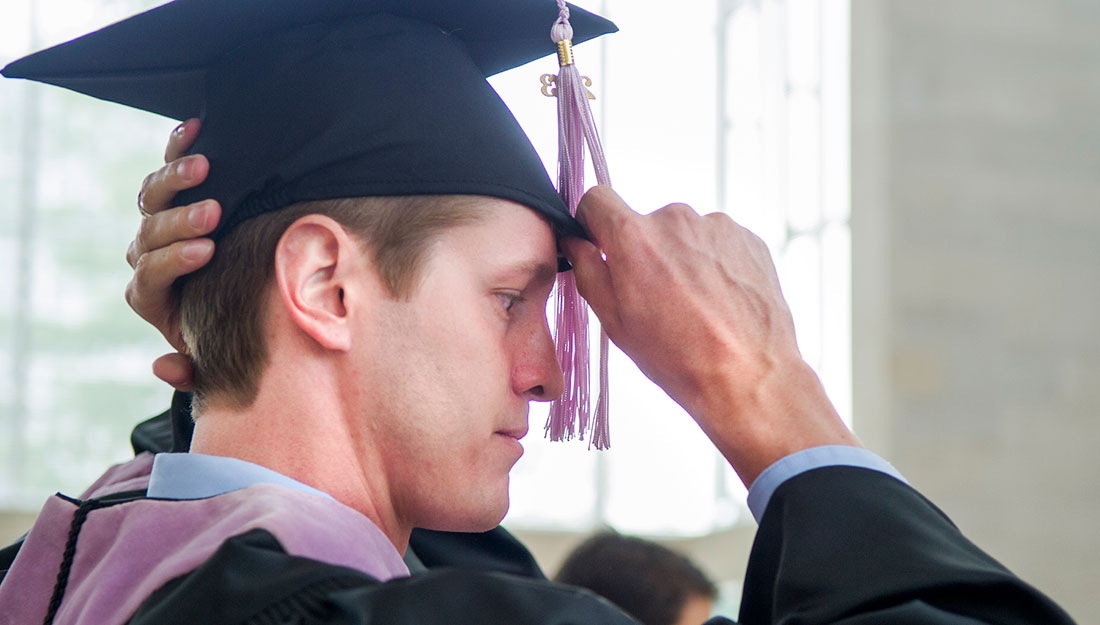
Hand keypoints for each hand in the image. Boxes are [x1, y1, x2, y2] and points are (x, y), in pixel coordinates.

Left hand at [125, 119, 218, 389]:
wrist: (230, 305)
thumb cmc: (224, 331)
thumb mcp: (211, 357)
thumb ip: (193, 370)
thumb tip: (164, 366)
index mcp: (151, 295)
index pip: (151, 274)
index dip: (174, 260)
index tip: (208, 251)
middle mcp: (148, 255)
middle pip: (150, 231)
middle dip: (180, 221)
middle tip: (213, 213)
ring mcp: (158, 223)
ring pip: (154, 195)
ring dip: (177, 179)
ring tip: (206, 167)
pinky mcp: (174, 198)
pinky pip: (168, 167)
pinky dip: (178, 147)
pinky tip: (195, 129)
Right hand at [562, 186, 859, 485]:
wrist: (749, 375)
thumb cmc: (683, 356)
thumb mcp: (615, 320)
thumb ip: (588, 270)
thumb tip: (578, 243)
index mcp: (635, 237)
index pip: (597, 199)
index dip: (594, 223)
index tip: (601, 244)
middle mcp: (676, 219)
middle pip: (645, 223)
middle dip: (645, 253)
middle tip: (655, 299)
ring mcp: (716, 226)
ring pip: (683, 236)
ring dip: (682, 260)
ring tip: (693, 306)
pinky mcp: (748, 238)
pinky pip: (717, 244)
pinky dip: (714, 266)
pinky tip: (717, 303)